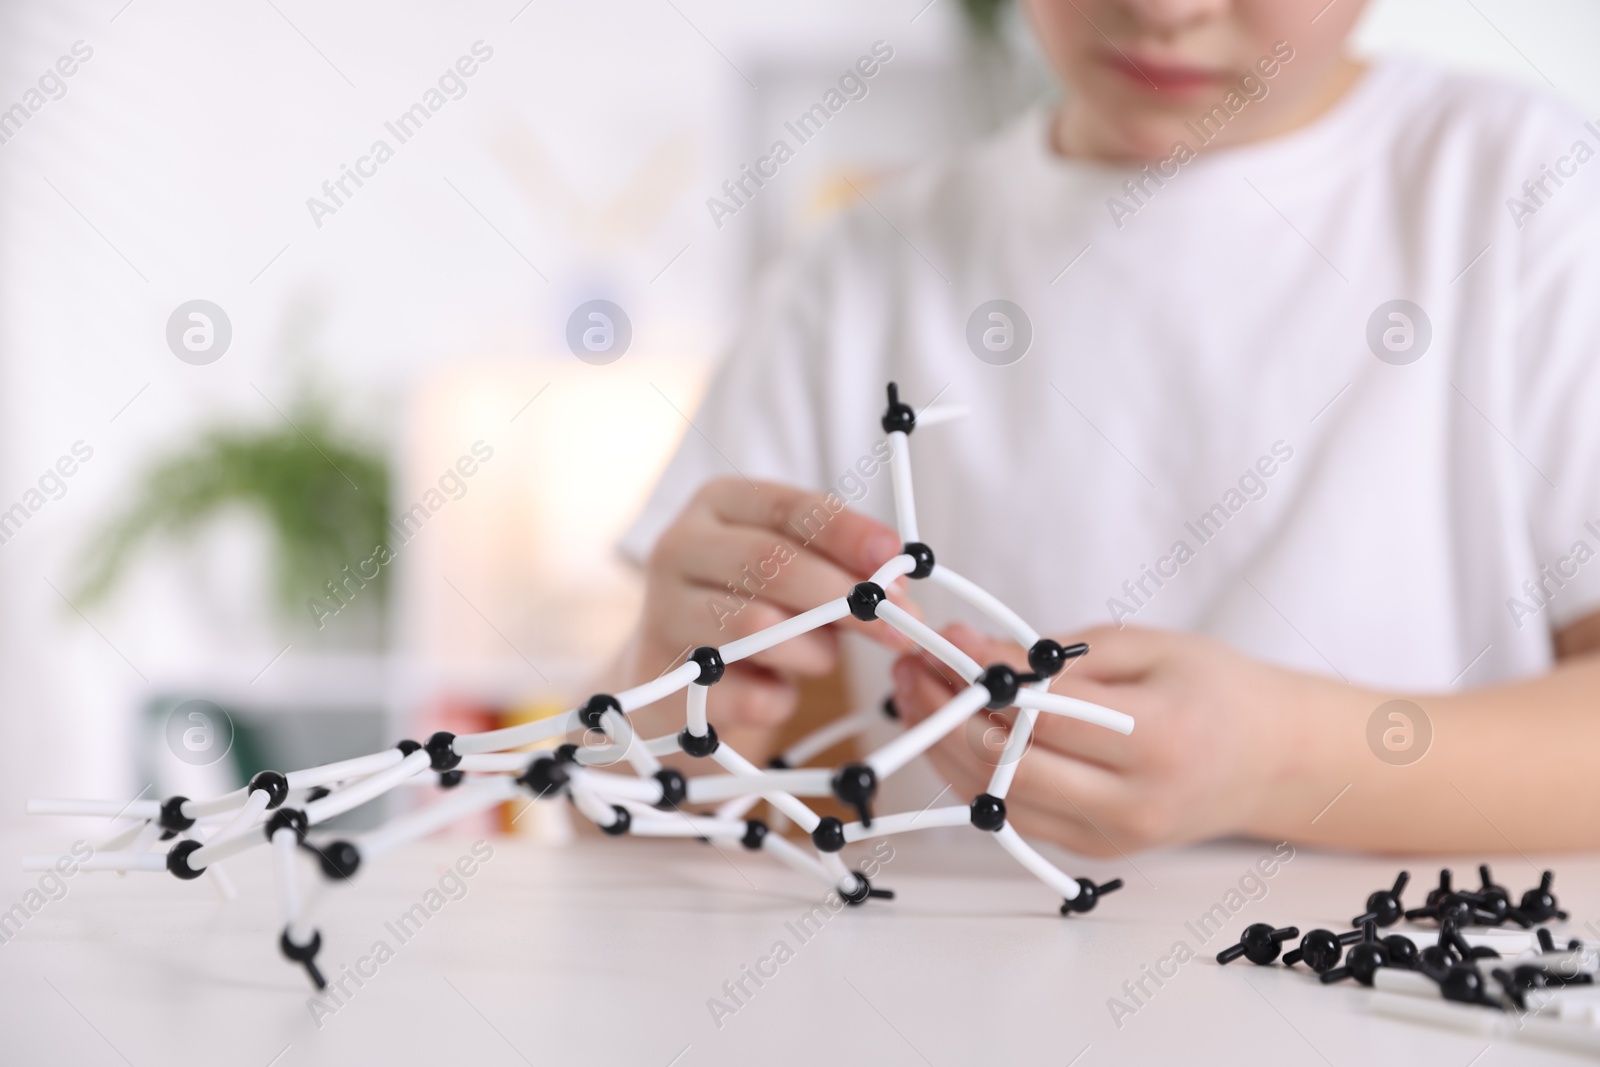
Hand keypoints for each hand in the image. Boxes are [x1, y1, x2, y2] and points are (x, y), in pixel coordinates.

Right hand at [622, 477, 911, 740]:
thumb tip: (899, 588)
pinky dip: (781, 698)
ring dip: (815, 650)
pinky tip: (778, 689)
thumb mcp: (789, 570)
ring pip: (757, 626)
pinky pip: (746, 693)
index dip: (847, 532)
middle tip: (900, 626)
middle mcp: (680, 546)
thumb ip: (841, 568)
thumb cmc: (747, 606)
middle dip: (846, 596)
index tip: (894, 556)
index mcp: (717, 503)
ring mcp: (662, 610)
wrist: (667, 672)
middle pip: (772, 563)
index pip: (789, 507)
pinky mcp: (662, 676)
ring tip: (824, 657)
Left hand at [890, 623, 1319, 853]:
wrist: (1271, 760)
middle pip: (1008, 766)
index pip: (1041, 714)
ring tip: (918, 694)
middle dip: (946, 715)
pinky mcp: (1094, 852)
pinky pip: (1015, 816)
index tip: (942, 639)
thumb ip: (1053, 657)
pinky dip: (975, 775)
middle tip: (913, 667)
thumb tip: (970, 652)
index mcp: (1158, 740)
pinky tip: (953, 731)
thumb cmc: (1212, 688)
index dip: (979, 676)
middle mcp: (1134, 803)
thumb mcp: (1143, 647)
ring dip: (945, 747)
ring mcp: (1112, 838)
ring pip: (999, 800)